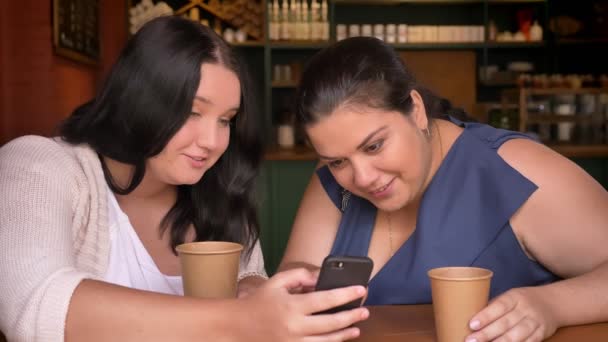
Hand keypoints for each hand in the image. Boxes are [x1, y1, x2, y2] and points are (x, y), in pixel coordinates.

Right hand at [241, 268, 368, 340]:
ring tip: (356, 328)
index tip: (361, 289)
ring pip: (326, 341)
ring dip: (344, 334)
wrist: (238, 326)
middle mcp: (295, 327)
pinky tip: (337, 339)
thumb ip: (301, 276)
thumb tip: (322, 277)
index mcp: (292, 306)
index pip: (326, 299)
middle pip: (331, 323)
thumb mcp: (277, 282)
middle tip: (364, 311)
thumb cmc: (260, 301)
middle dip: (351, 316)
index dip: (346, 294)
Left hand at [466, 287, 557, 341]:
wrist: (552, 303)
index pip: (499, 306)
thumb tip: (473, 318)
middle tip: (471, 340)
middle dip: (487, 334)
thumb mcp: (510, 297)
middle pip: (505, 323)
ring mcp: (535, 322)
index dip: (485, 316)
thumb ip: (494, 307)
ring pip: (517, 335)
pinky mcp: (542, 334)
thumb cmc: (522, 300)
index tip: (472, 325)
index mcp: (514, 297)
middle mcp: (525, 309)